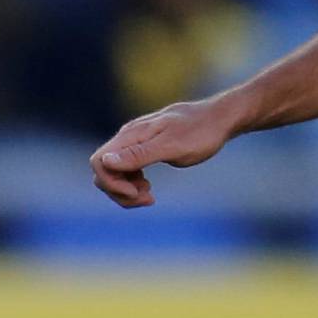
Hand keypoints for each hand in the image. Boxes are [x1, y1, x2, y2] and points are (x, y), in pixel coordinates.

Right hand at [90, 97, 239, 208]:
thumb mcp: (173, 147)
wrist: (219, 119)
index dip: (111, 183)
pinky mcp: (144, 149)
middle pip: (103, 170)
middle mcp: (128, 137)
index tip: (137, 192)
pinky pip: (126, 171)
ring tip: (150, 196)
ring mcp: (135, 143)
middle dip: (119, 191)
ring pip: (114, 173)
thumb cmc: (201, 133)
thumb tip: (105, 162)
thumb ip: (139, 155)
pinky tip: (149, 188)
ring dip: (126, 191)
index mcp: (131, 136)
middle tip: (148, 198)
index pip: (99, 162)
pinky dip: (133, 184)